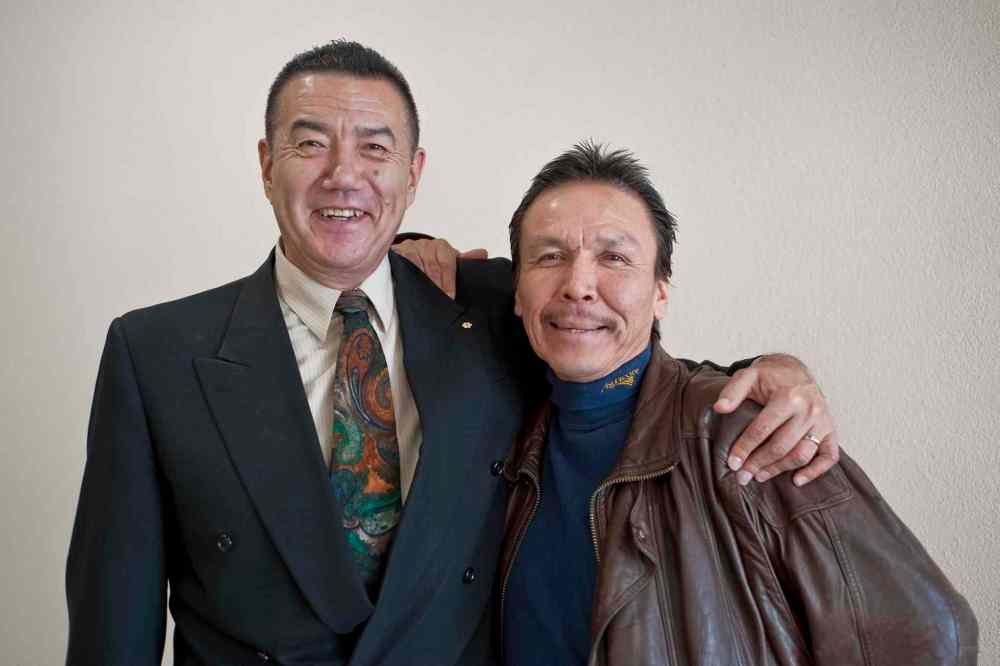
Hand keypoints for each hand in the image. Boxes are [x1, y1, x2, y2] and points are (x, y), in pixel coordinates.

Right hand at [392, 239, 487, 298]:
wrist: (410, 255)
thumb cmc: (434, 262)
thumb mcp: (450, 262)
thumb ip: (465, 261)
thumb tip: (483, 254)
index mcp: (441, 247)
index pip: (446, 261)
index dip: (448, 280)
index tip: (450, 296)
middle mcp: (425, 244)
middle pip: (431, 265)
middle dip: (436, 285)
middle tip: (441, 301)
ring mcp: (409, 248)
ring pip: (416, 265)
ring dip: (421, 283)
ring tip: (425, 298)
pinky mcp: (395, 253)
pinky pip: (401, 264)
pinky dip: (405, 276)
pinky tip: (409, 288)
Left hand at [714, 354, 839, 486]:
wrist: (795, 370)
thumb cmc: (769, 376)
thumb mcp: (748, 376)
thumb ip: (733, 391)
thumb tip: (719, 408)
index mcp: (788, 396)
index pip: (763, 429)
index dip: (745, 448)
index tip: (732, 463)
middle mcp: (809, 409)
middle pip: (782, 446)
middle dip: (759, 464)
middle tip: (743, 476)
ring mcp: (822, 421)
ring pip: (802, 454)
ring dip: (779, 469)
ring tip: (759, 476)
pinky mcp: (831, 429)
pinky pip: (830, 455)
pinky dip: (815, 471)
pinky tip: (796, 480)